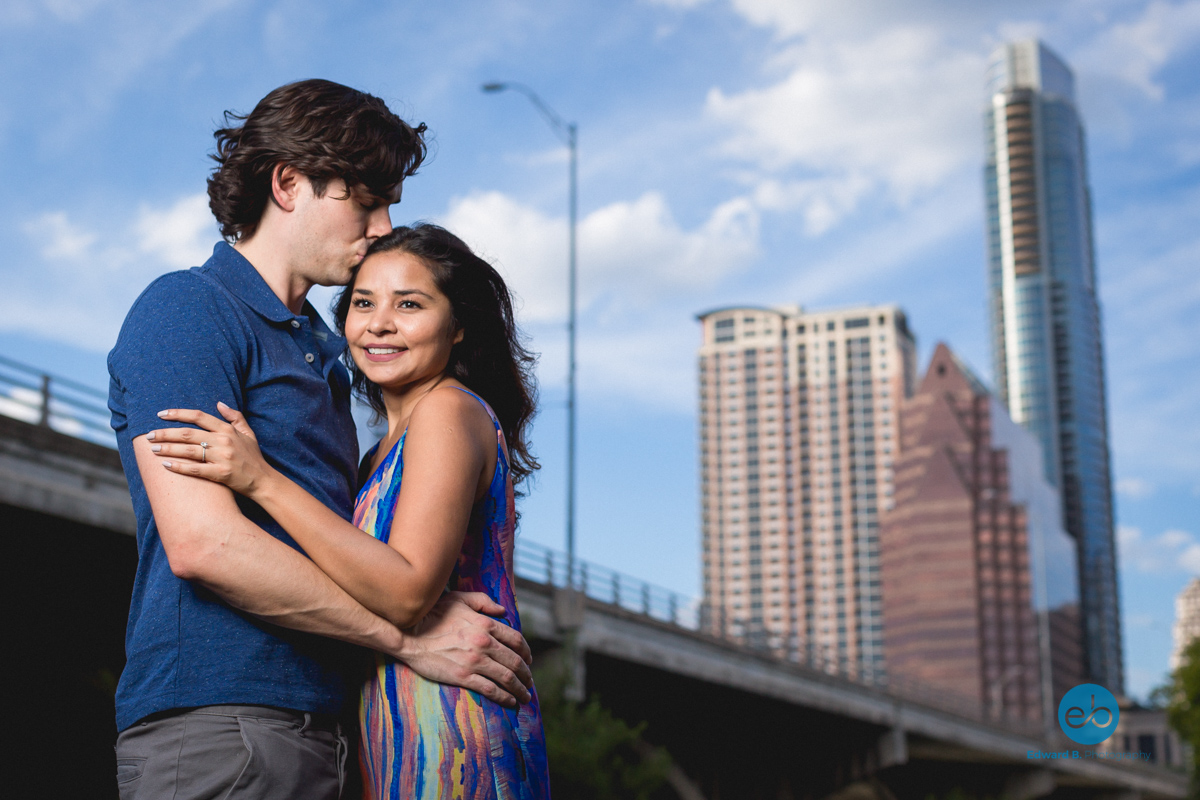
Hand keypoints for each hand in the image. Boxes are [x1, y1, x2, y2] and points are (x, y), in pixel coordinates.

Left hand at [149, 402, 272, 497]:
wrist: (263, 480)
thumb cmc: (253, 457)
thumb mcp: (248, 433)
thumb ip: (235, 416)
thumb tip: (219, 403)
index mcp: (227, 429)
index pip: (199, 416)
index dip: (178, 414)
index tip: (161, 414)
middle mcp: (224, 441)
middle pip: (187, 433)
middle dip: (165, 433)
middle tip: (149, 436)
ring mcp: (222, 457)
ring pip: (188, 450)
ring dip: (167, 448)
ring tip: (152, 449)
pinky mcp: (220, 474)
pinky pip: (195, 469)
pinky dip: (178, 466)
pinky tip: (165, 465)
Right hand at [392, 591, 533, 707]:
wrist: (410, 635)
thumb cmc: (433, 614)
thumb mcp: (459, 599)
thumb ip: (484, 602)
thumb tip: (503, 611)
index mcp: (486, 624)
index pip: (516, 640)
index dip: (526, 652)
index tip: (529, 660)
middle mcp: (484, 643)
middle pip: (515, 661)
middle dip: (526, 674)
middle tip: (529, 682)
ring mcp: (475, 661)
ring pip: (507, 677)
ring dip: (520, 688)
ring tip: (525, 696)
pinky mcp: (463, 677)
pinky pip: (490, 689)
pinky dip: (504, 697)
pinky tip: (510, 701)